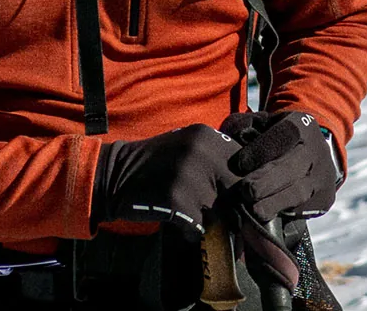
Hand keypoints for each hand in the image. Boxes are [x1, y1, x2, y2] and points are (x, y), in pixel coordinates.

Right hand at [91, 124, 237, 234]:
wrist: (116, 173)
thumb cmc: (157, 163)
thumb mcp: (190, 147)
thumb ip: (218, 160)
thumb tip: (250, 190)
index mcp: (208, 136)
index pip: (246, 166)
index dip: (245, 187)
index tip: (238, 199)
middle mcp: (202, 151)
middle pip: (238, 190)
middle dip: (233, 207)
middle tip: (224, 217)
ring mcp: (189, 175)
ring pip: (220, 212)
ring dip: (210, 220)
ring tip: (193, 214)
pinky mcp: (177, 200)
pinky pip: (199, 227)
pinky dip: (191, 231)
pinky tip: (178, 220)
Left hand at [223, 110, 340, 220]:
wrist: (312, 156)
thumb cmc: (276, 139)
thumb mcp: (263, 123)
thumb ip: (246, 125)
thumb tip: (238, 136)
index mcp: (302, 124)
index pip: (285, 133)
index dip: (263, 148)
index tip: (240, 163)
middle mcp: (317, 149)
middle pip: (294, 166)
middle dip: (269, 180)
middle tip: (246, 190)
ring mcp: (323, 176)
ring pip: (301, 191)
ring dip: (276, 202)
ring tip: (255, 211)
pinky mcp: (324, 199)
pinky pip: (305, 209)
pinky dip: (283, 214)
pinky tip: (267, 217)